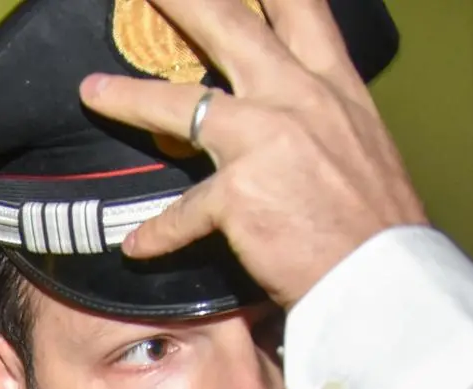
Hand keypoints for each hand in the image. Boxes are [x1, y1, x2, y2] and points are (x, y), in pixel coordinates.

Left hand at [79, 0, 426, 307]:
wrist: (382, 278)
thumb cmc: (375, 223)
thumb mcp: (361, 143)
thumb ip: (319, 117)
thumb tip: (292, 115)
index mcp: (332, 84)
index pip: (299, 8)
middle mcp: (298, 97)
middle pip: (230, 25)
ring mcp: (266, 140)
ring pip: (179, 105)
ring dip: (128, 96)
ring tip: (91, 91)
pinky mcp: (239, 192)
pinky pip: (182, 212)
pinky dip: (158, 233)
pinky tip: (136, 246)